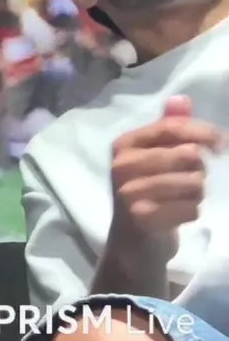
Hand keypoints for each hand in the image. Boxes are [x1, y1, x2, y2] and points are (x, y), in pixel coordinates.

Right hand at [109, 96, 220, 258]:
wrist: (132, 241)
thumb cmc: (148, 191)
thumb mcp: (154, 157)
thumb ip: (169, 127)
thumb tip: (181, 99)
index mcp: (124, 144)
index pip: (172, 127)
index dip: (204, 132)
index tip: (222, 144)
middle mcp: (122, 165)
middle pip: (187, 154)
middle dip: (200, 169)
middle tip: (192, 179)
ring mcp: (128, 192)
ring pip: (192, 182)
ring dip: (198, 192)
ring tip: (186, 196)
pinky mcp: (141, 217)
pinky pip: (189, 208)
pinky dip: (192, 211)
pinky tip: (180, 213)